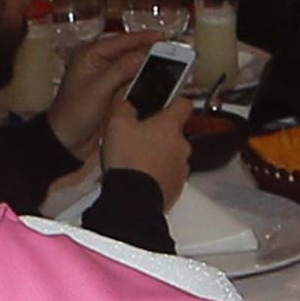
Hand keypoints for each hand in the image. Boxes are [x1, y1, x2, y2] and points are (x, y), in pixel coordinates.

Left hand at [49, 27, 161, 157]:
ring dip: (148, 65)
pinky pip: (131, 80)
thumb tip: (145, 54)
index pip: (120, 41)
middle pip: (128, 51)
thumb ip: (122, 69)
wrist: (66, 141)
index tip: (163, 37)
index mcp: (89, 55)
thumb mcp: (99, 88)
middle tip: (171, 49)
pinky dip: (144, 79)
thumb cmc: (74, 113)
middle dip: (148, 50)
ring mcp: (105, 77)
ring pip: (131, 66)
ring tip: (170, 62)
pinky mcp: (111, 92)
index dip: (143, 38)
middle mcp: (97, 62)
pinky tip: (158, 80)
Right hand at [102, 76, 195, 200]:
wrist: (134, 199)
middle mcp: (182, 145)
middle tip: (137, 139)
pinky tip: (140, 179)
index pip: (183, 104)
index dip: (175, 102)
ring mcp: (181, 168)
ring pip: (171, 156)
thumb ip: (123, 108)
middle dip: (159, 135)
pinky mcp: (176, 188)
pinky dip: (157, 176)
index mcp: (170, 126)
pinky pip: (168, 176)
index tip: (167, 103)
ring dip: (159, 156)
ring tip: (136, 162)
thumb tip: (127, 104)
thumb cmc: (128, 158)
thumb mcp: (117, 124)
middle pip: (174, 134)